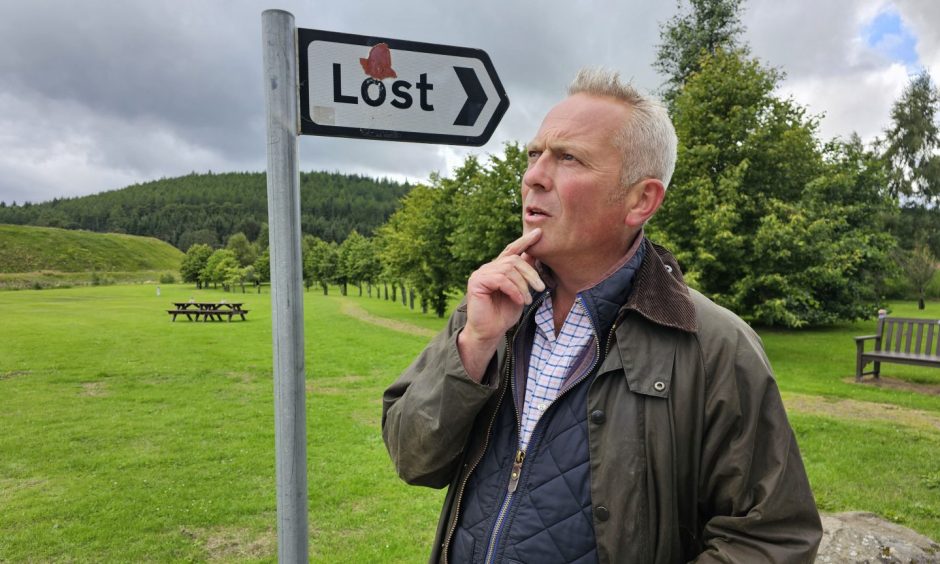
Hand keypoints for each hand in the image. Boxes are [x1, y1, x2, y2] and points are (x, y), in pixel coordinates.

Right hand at [458, 229, 544, 381]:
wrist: (489, 332)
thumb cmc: (504, 315)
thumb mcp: (520, 292)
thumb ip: (524, 275)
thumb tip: (535, 254)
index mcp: (498, 268)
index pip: (512, 250)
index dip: (524, 241)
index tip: (539, 233)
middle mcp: (488, 268)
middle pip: (513, 259)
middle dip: (530, 273)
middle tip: (541, 288)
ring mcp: (480, 274)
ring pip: (508, 269)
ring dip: (523, 285)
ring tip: (528, 299)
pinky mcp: (476, 282)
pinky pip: (500, 279)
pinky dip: (513, 289)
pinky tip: (519, 300)